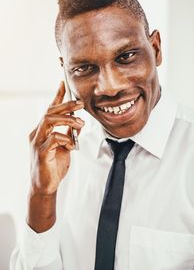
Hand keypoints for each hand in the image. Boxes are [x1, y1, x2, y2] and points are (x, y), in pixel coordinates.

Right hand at [28, 81, 83, 231]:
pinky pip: (53, 139)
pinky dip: (65, 138)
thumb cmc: (54, 166)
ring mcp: (37, 142)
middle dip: (66, 105)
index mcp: (43, 131)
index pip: (49, 110)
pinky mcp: (41, 152)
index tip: (63, 83)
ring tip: (80, 123)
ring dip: (66, 119)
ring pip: (48, 121)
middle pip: (49, 112)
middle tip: (80, 103)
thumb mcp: (65, 146)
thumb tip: (78, 122)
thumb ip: (69, 134)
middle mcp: (37, 133)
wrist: (45, 186)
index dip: (57, 96)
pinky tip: (72, 145)